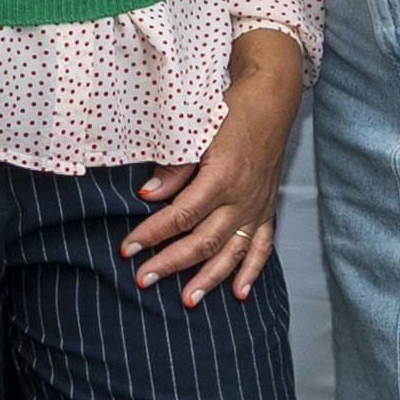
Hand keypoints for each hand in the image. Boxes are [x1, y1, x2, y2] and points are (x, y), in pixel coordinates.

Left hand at [126, 32, 303, 305]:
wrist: (272, 100)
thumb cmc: (230, 110)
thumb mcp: (198, 129)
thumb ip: (175, 166)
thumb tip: (147, 195)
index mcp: (222, 176)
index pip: (180, 216)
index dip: (151, 234)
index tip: (127, 248)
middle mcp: (242, 196)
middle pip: (203, 241)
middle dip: (171, 263)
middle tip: (143, 280)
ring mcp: (257, 205)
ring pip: (232, 251)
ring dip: (209, 278)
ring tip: (187, 300)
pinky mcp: (268, 207)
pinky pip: (262, 245)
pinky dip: (252, 270)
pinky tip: (239, 293)